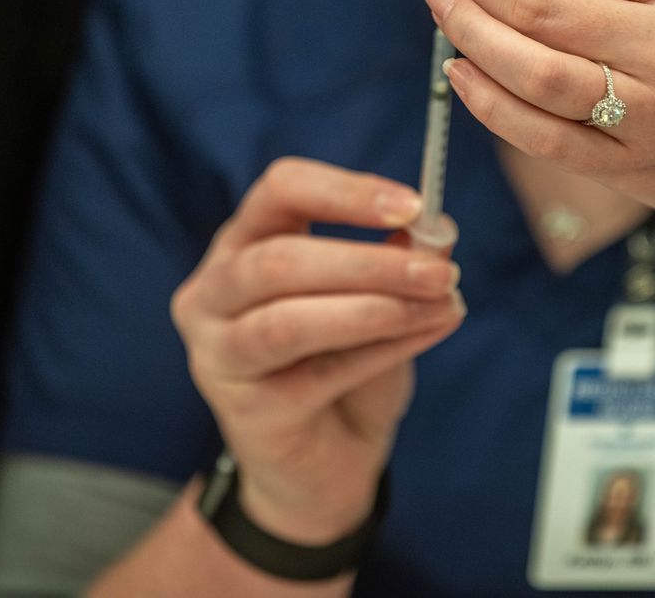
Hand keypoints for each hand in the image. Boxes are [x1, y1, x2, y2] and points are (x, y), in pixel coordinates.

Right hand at [170, 158, 463, 544]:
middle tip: (441, 269)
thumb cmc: (345, 365)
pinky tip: (429, 330)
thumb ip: (398, 260)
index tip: (414, 205)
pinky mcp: (245, 412)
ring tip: (440, 301)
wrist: (326, 464)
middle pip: (280, 259)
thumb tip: (437, 230)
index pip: (280, 190)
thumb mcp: (378, 298)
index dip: (346, 191)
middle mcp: (213, 292)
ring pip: (288, 320)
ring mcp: (218, 354)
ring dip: (374, 306)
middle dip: (369, 261)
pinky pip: (318, 374)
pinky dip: (383, 348)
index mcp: (243, 243)